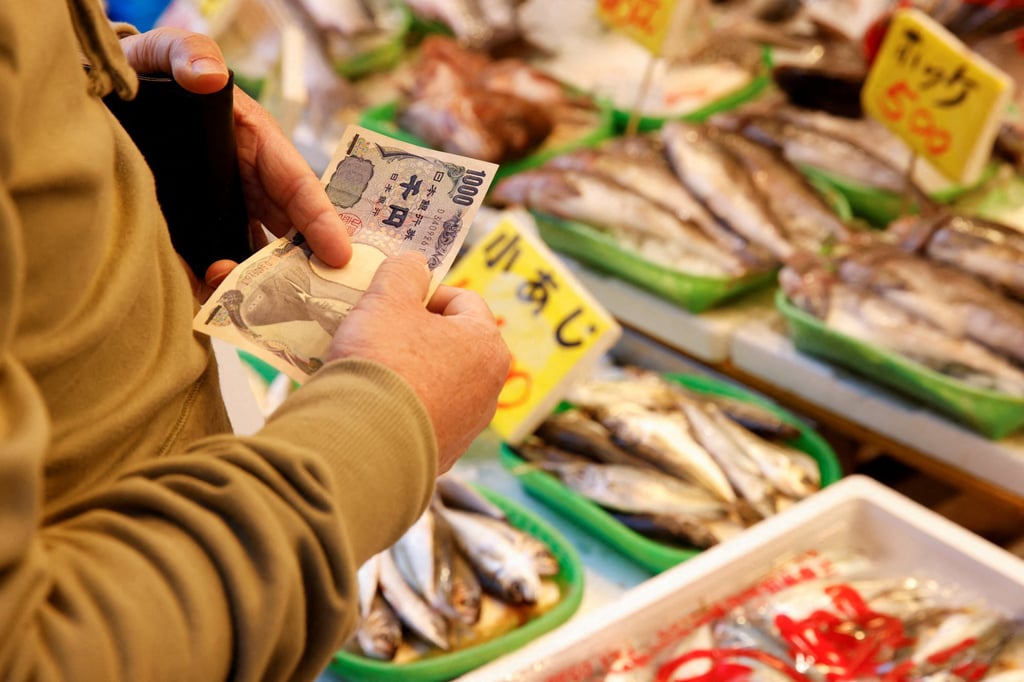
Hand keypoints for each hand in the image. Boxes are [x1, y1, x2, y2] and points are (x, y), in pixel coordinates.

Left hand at [118, 28, 351, 295]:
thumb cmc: (152, 73)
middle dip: (293, 266)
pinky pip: (201, 265)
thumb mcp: (171, 53)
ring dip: (247, 282)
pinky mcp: (185, 232)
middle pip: (281, 234)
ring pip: (246, 256)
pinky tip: (204, 302)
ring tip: (234, 299)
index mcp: (257, 146)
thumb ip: (188, 53)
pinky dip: (206, 285)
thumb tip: (208, 76)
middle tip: (296, 298)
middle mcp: (246, 185)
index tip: (340, 254)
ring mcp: (216, 212)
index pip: (298, 187)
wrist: (103, 98)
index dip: (321, 221)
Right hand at [327, 254, 510, 471]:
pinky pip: (423, 420)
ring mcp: (469, 427)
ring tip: (373, 372)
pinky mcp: (443, 455)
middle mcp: (490, 389)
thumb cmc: (383, 362)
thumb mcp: (387, 298)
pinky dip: (403, 409)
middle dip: (416, 335)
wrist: (366, 444)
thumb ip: (404, 271)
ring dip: (411, 373)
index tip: (392, 302)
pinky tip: (375, 408)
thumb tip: (414, 265)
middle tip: (378, 334)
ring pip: (438, 383)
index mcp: (488, 345)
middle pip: (452, 344)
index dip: (424, 293)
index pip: (462, 300)